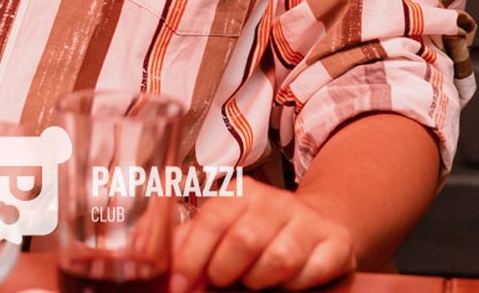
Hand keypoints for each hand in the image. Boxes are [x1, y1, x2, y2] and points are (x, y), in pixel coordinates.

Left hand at [169, 178, 355, 289]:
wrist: (318, 225)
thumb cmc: (257, 232)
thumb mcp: (218, 230)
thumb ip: (181, 241)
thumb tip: (142, 250)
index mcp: (240, 194)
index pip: (212, 220)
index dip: (192, 257)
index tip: (181, 285)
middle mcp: (275, 201)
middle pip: (243, 240)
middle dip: (226, 272)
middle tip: (224, 281)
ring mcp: (307, 221)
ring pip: (278, 258)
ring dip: (260, 280)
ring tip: (255, 280)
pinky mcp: (336, 242)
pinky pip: (313, 270)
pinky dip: (297, 283)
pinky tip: (289, 281)